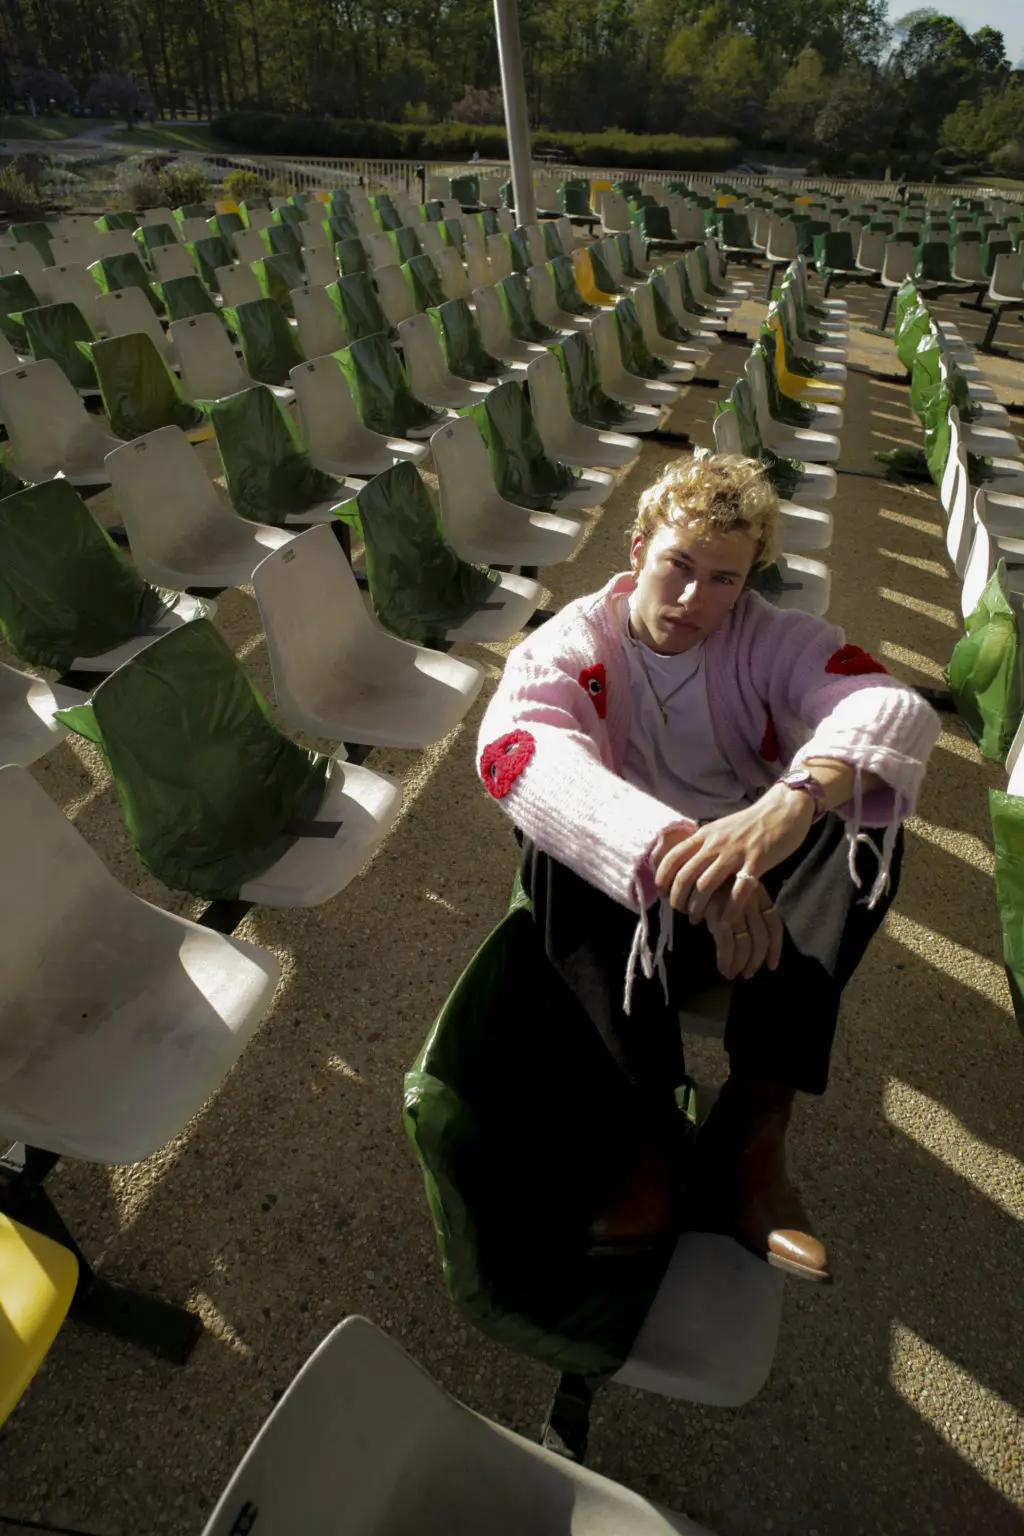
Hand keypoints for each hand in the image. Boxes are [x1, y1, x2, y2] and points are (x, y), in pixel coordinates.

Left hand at [655, 784, 814, 928]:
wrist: (783, 809)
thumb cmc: (751, 822)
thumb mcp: (720, 828)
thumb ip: (703, 843)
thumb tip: (684, 861)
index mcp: (705, 835)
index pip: (672, 858)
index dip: (662, 879)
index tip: (662, 894)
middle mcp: (715, 844)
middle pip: (685, 876)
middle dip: (678, 900)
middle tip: (681, 912)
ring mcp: (735, 853)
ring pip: (705, 886)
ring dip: (697, 908)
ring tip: (698, 919)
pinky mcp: (757, 862)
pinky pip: (738, 891)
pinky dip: (729, 910)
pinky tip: (724, 921)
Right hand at [702, 880, 784, 979]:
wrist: (689, 864)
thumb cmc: (710, 878)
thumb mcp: (733, 885)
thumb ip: (744, 905)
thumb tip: (748, 937)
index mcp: (758, 893)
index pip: (775, 925)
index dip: (775, 948)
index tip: (771, 965)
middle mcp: (750, 900)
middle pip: (761, 938)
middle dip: (755, 960)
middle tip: (748, 974)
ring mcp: (734, 907)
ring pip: (745, 944)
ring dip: (740, 964)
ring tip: (732, 974)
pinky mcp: (716, 913)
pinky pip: (727, 944)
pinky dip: (726, 960)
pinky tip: (723, 968)